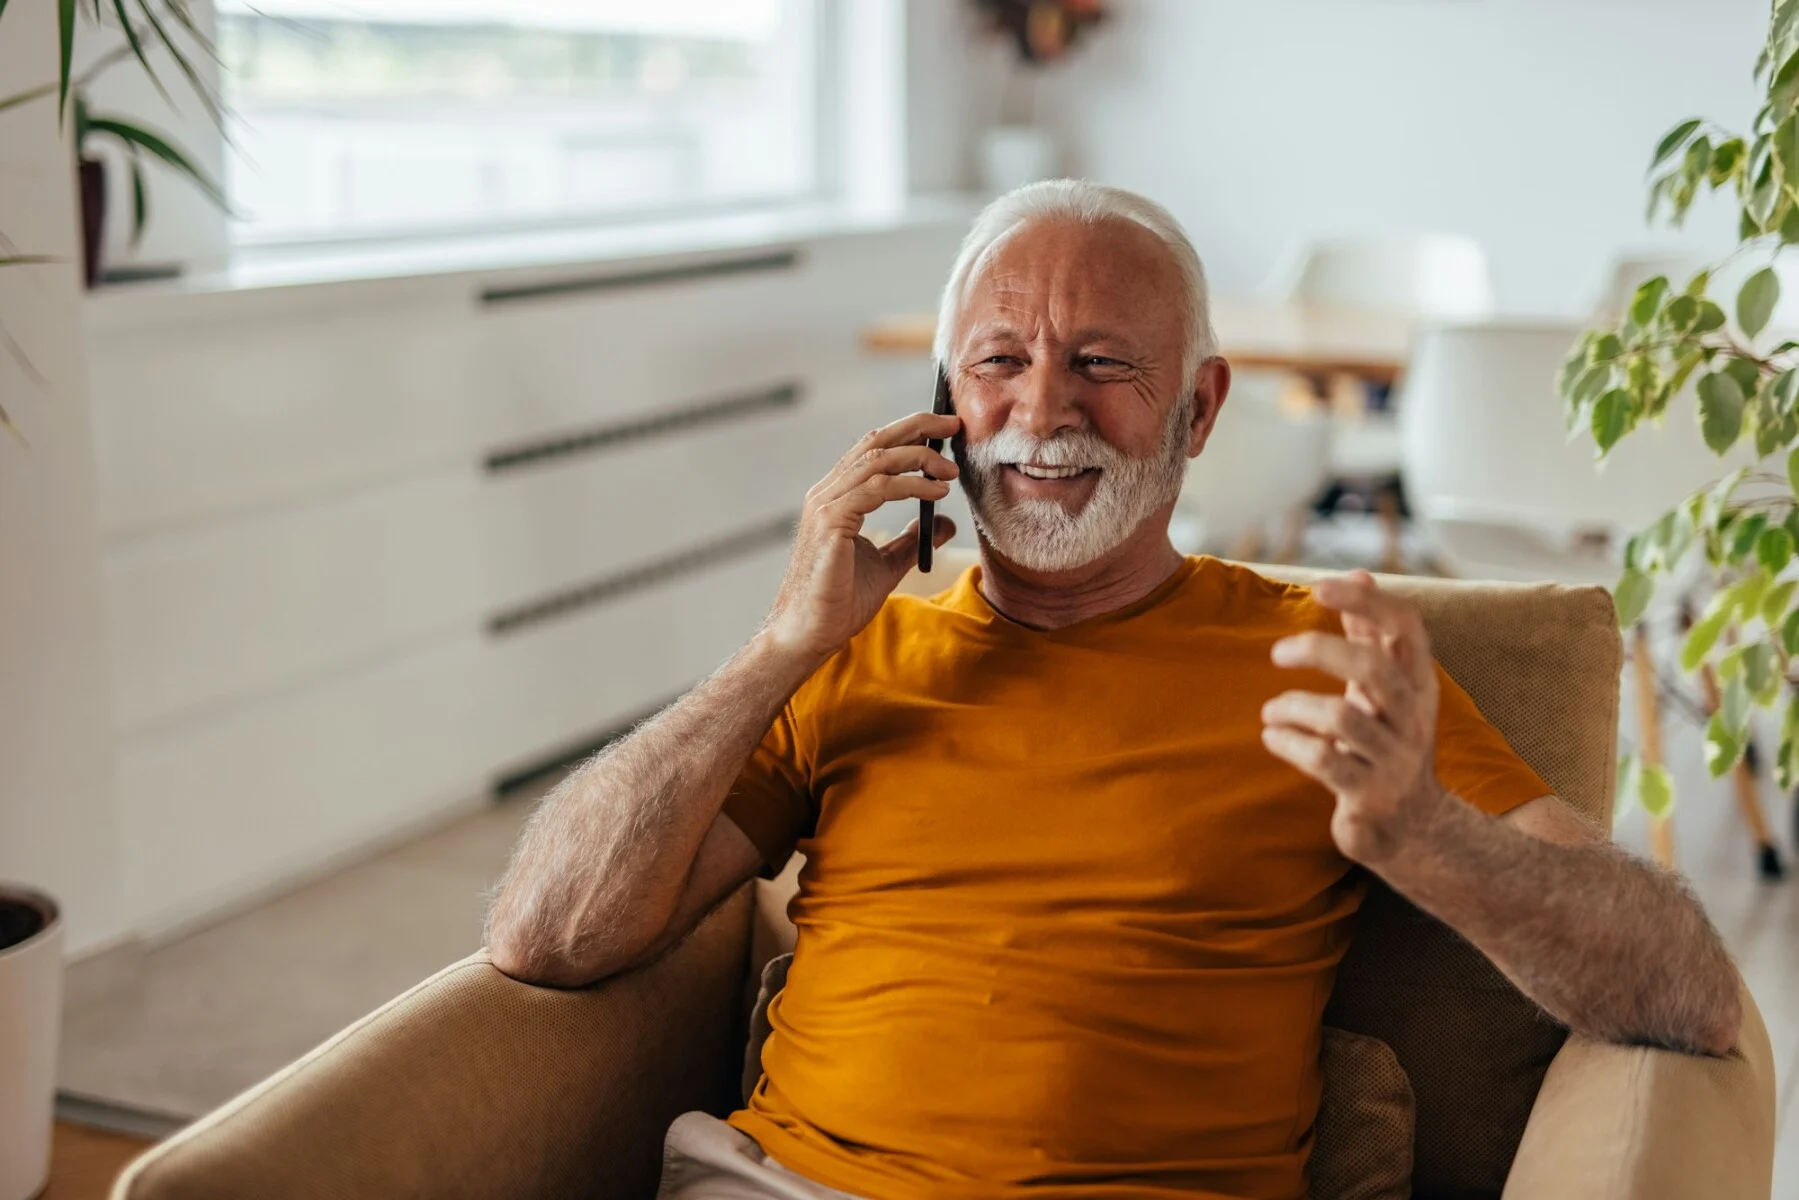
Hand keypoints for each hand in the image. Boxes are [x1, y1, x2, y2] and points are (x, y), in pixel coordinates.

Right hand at [762, 411, 959, 669]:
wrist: (809, 634)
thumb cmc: (838, 602)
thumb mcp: (886, 564)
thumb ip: (911, 540)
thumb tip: (944, 521)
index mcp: (835, 497)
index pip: (873, 449)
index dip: (910, 433)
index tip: (945, 432)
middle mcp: (826, 493)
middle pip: (875, 442)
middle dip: (918, 427)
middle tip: (953, 425)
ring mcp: (825, 505)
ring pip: (877, 460)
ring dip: (920, 458)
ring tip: (951, 472)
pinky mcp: (830, 522)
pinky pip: (877, 489)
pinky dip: (911, 486)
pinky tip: (936, 494)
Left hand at [1260, 569, 1447, 866]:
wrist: (1412, 827)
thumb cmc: (1387, 741)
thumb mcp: (1384, 687)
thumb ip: (1370, 634)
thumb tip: (1359, 572)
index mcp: (1417, 682)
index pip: (1407, 625)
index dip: (1366, 599)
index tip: (1320, 585)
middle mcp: (1412, 716)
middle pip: (1373, 667)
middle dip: (1319, 650)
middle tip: (1277, 652)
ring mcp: (1392, 758)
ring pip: (1341, 719)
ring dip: (1293, 707)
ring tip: (1270, 711)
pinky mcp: (1368, 793)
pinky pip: (1324, 761)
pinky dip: (1290, 743)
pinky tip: (1273, 736)